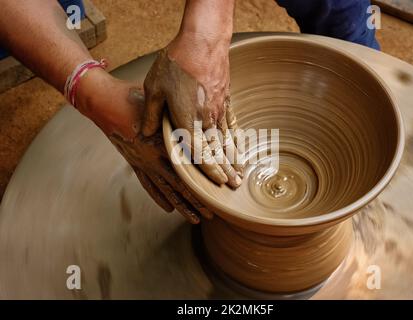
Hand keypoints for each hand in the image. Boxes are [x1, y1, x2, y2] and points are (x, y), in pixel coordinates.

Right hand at [75, 69, 212, 223]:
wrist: (105, 103)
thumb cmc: (136, 99)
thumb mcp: (163, 107)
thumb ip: (182, 120)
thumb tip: (206, 127)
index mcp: (163, 141)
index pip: (189, 166)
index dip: (204, 179)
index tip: (219, 189)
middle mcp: (153, 157)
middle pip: (179, 184)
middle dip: (197, 200)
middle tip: (212, 214)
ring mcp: (142, 162)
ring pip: (165, 189)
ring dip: (181, 205)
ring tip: (195, 219)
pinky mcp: (134, 163)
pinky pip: (148, 185)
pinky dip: (159, 197)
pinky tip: (168, 208)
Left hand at [141, 34, 243, 188]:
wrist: (203, 41)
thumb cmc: (176, 64)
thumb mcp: (154, 89)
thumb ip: (151, 115)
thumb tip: (144, 133)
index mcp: (187, 121)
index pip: (200, 153)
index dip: (209, 171)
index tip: (218, 183)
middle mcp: (207, 119)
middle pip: (218, 151)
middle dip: (227, 169)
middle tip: (235, 185)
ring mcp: (219, 109)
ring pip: (227, 139)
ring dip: (234, 157)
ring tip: (241, 171)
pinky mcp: (225, 98)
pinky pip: (231, 123)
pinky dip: (236, 138)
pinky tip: (239, 145)